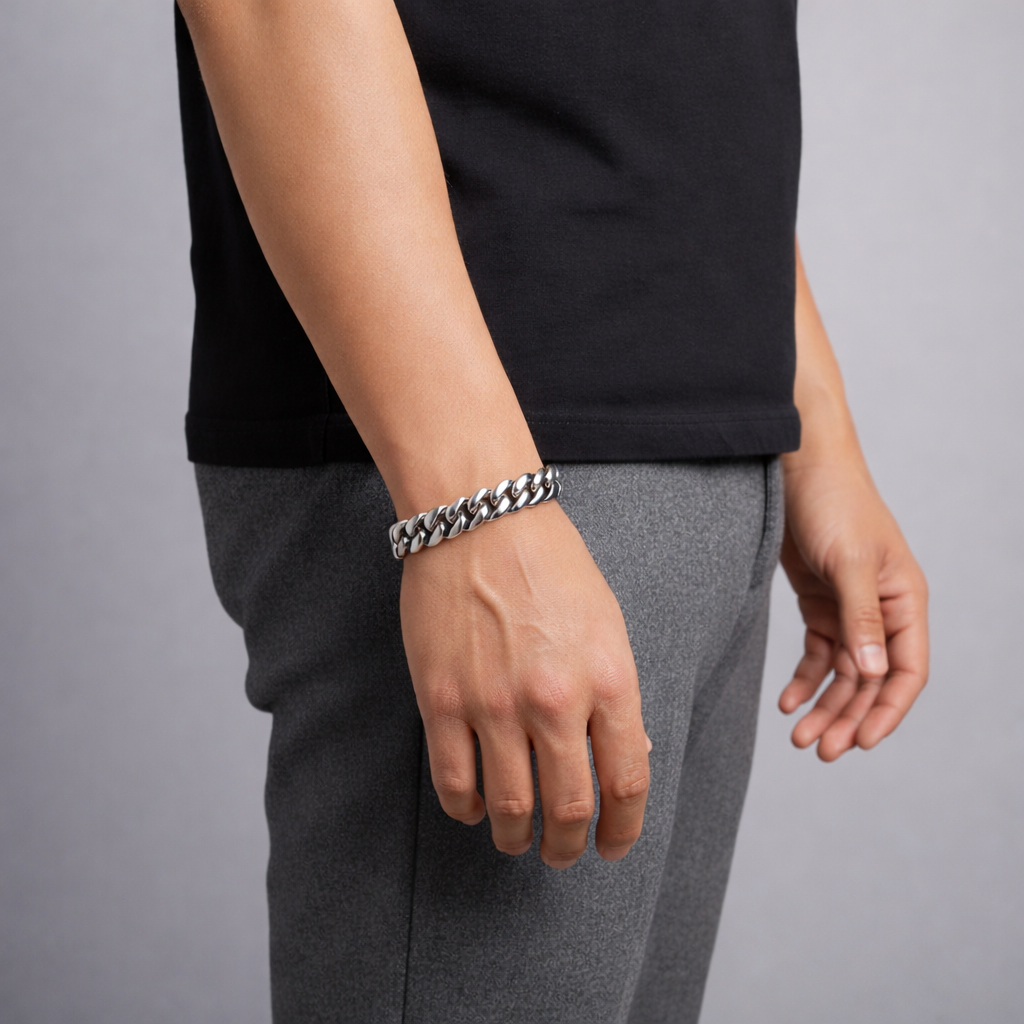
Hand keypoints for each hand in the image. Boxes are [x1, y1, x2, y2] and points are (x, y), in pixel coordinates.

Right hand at [400, 501, 650, 868]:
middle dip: (569, 845)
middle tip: (562, 853)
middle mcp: (554, 700)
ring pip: (510, 807)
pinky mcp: (442, 699)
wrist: (480, 518)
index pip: (625, 783)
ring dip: (517, 838)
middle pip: (568, 808)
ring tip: (518, 839)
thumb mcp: (607, 624)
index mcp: (608, 678)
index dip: (623, 830)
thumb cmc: (549, 564)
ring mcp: (493, 703)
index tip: (614, 847)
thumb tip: (623, 757)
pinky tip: (476, 807)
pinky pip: (453, 781)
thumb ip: (616, 695)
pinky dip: (467, 808)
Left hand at [778, 457, 928, 760]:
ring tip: (798, 737)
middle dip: (847, 717)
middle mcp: (883, 612)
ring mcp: (850, 609)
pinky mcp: (820, 603)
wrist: (799, 468)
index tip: (860, 743)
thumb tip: (872, 672)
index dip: (887, 712)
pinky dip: (804, 679)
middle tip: (817, 750)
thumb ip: (860, 617)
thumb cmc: (835, 503)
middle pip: (871, 681)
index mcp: (905, 602)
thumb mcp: (851, 561)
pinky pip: (817, 653)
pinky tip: (786, 701)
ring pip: (842, 673)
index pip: (906, 672)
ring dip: (824, 705)